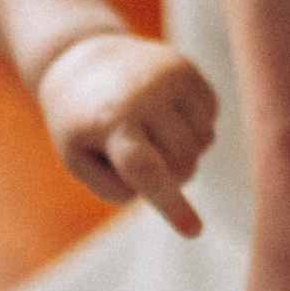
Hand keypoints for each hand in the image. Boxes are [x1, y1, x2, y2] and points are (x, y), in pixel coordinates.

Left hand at [37, 33, 218, 235]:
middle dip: (169, 176)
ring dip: (182, 152)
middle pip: (183, 165)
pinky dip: (193, 127)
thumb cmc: (79, 122)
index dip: (171, 204)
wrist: (80, 59)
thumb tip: (165, 188)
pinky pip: (211, 119)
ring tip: (149, 134)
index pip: (146, 170)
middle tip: (140, 161)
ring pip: (203, 144)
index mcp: (109, 122)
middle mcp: (143, 95)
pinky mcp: (187, 69)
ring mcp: (169, 77)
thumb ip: (116, 187)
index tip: (194, 231)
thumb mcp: (78, 160)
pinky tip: (164, 115)